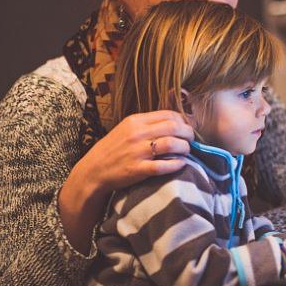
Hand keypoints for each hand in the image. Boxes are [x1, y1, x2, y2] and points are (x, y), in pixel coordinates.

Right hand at [59, 110, 193, 253]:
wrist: (93, 171)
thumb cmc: (113, 149)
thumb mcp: (126, 129)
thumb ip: (147, 124)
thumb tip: (174, 121)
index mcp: (135, 121)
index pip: (168, 114)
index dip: (183, 120)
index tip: (187, 127)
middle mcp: (137, 134)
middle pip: (173, 127)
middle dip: (188, 133)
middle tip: (192, 139)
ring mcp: (137, 152)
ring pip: (171, 144)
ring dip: (185, 148)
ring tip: (187, 151)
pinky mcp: (137, 169)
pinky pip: (164, 166)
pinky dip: (177, 164)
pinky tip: (181, 164)